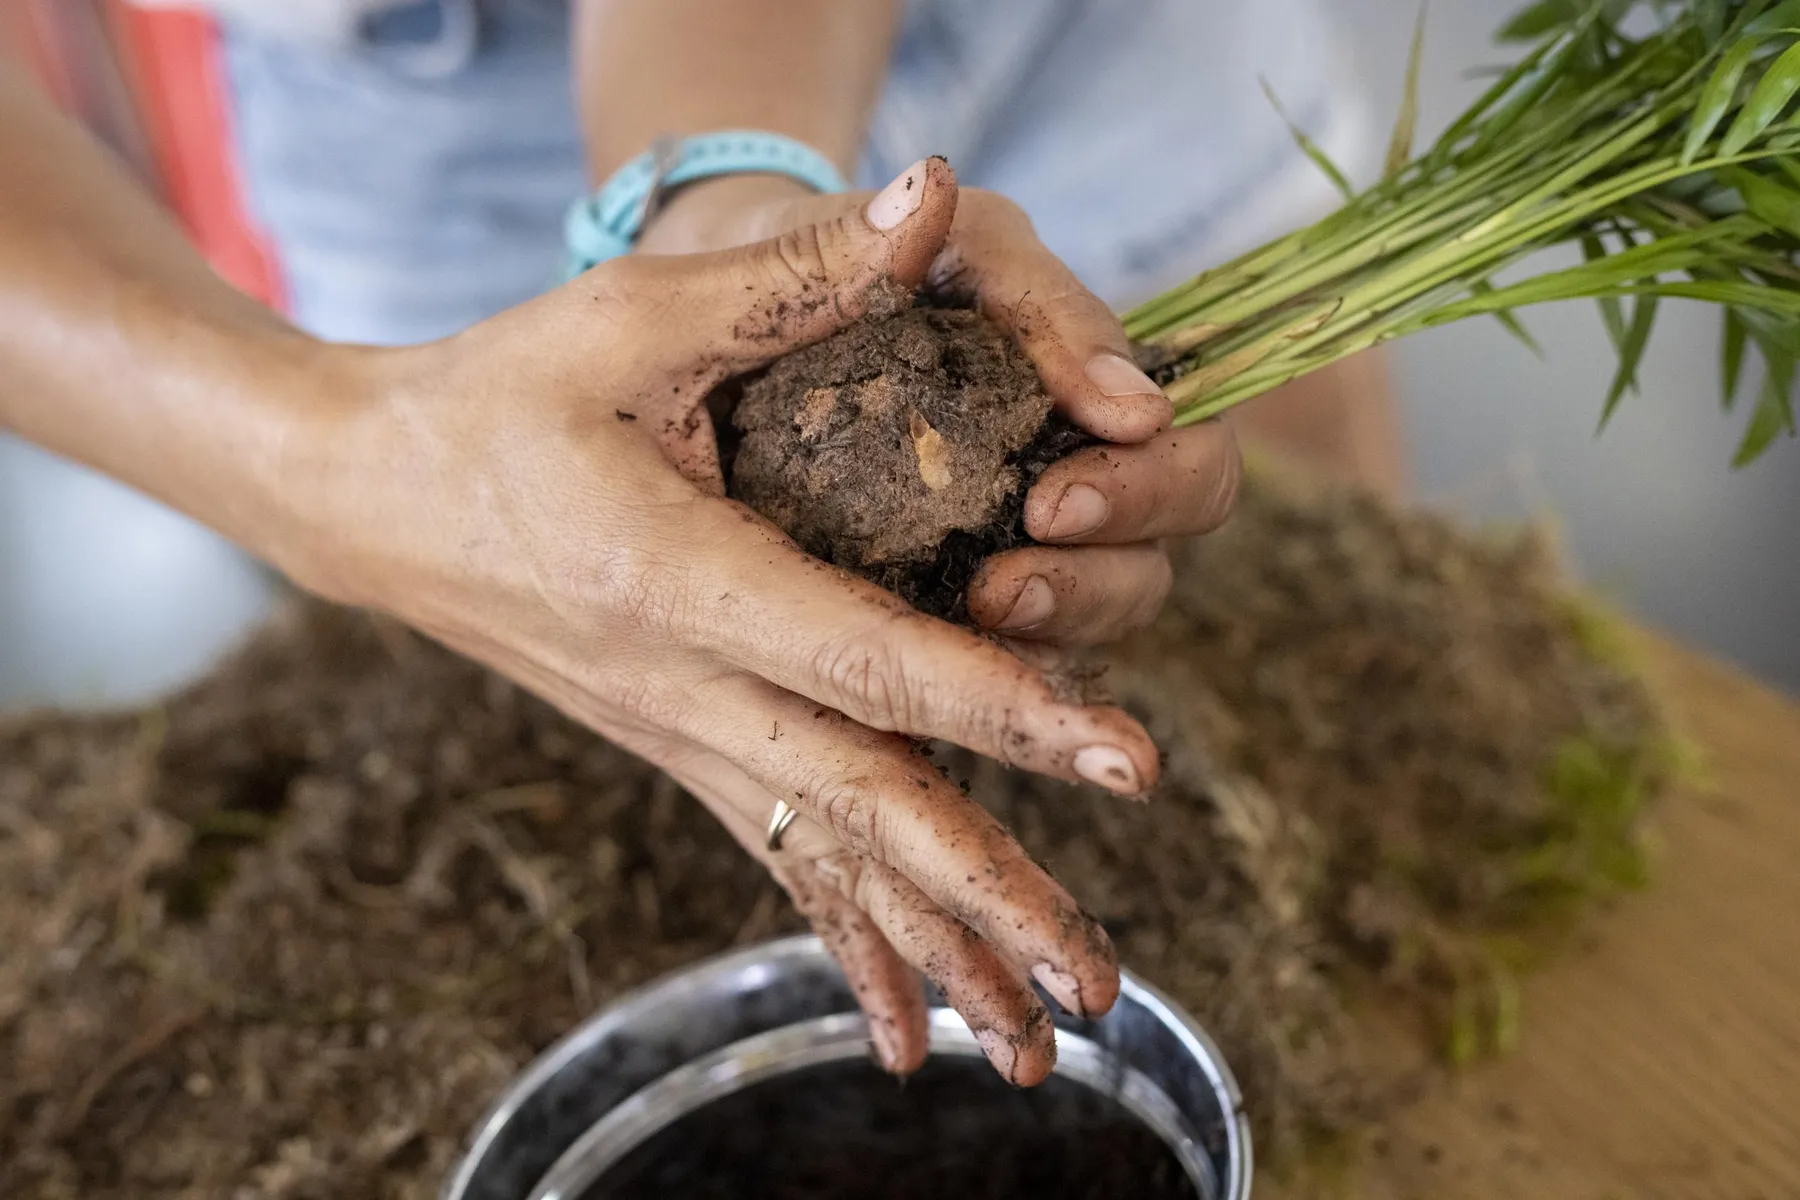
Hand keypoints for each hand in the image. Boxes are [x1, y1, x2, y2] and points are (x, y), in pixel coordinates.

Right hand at [274, 161, 1158, 1083]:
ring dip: (939, 953)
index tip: (1119, 759)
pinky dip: (855, 947)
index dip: (1001, 706)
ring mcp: (683, 739)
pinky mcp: (683, 752)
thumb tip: (931, 204)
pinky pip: (785, 866)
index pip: (866, 660)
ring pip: (831, 863)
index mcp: (676, 581)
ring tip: (1041, 1046)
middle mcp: (685, 691)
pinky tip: (909, 1033)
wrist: (375, 499)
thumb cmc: (501, 396)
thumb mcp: (630, 319)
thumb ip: (790, 276)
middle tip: (1097, 982)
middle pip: (862, 809)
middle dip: (991, 893)